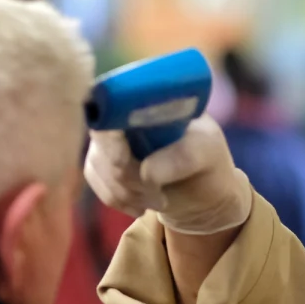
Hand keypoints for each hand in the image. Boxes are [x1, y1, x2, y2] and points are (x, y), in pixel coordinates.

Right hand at [84, 116, 252, 234]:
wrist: (202, 187)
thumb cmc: (207, 158)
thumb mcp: (206, 152)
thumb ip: (183, 156)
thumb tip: (145, 171)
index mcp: (148, 97)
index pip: (113, 105)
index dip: (110, 135)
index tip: (122, 161)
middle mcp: (122, 112)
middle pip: (102, 143)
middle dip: (126, 177)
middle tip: (158, 195)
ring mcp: (108, 138)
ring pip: (97, 168)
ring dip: (126, 193)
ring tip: (159, 201)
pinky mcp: (102, 163)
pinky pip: (98, 185)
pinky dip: (119, 200)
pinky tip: (141, 206)